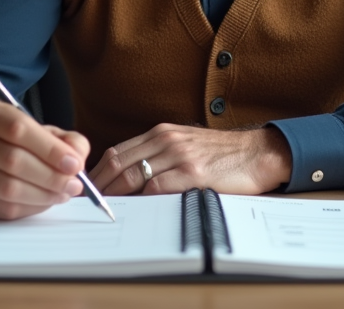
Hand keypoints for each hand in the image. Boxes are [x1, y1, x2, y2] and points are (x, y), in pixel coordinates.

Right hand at [0, 99, 90, 219]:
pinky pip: (2, 208)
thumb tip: (77, 160)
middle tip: (73, 184)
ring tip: (63, 193)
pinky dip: (30, 208)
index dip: (50, 149)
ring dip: (43, 196)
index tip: (74, 164)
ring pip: (7, 189)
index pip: (18, 129)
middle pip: (13, 161)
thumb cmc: (16, 139)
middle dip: (51, 177)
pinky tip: (44, 201)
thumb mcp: (42, 130)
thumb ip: (66, 140)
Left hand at [88, 124, 292, 196]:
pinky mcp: (193, 173)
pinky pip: (158, 187)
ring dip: (115, 195)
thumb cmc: (221, 154)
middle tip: (87, 205)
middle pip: (119, 163)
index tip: (86, 189)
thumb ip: (158, 155)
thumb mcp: (184, 144)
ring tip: (104, 211)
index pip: (117, 152)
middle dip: (99, 186)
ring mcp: (179, 155)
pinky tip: (135, 211)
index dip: (97, 172)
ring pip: (133, 175)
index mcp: (161, 133)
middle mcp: (166, 140)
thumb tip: (127, 179)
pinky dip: (141, 201)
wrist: (257, 152)